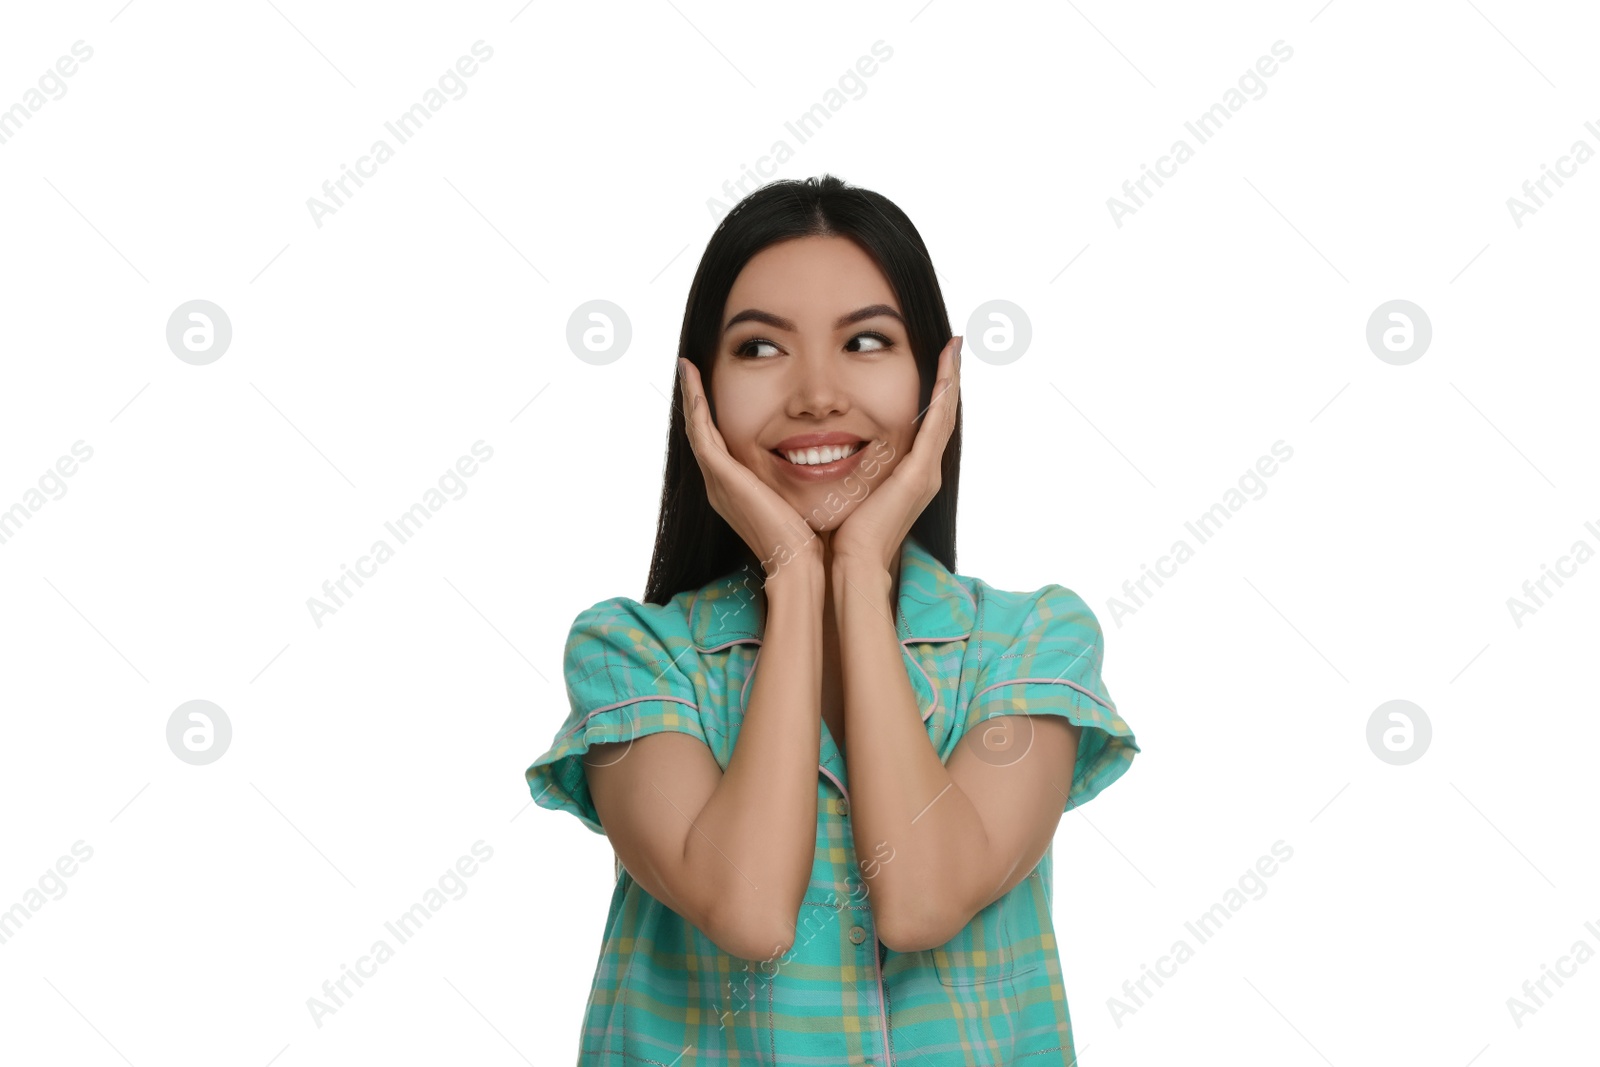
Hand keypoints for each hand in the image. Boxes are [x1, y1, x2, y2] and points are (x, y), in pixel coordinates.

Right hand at [678, 357, 821, 577]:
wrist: (798, 563)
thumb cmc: (806, 537)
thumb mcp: (796, 498)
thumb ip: (794, 478)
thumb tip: (817, 461)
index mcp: (733, 490)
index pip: (716, 444)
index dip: (710, 416)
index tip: (710, 388)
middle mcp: (719, 485)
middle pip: (700, 434)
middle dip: (693, 402)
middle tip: (689, 371)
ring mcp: (717, 482)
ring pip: (695, 430)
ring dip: (690, 398)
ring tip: (687, 369)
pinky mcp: (723, 478)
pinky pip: (702, 435)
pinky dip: (696, 408)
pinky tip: (694, 385)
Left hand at [830, 335, 961, 574]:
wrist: (854, 563)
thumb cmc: (845, 535)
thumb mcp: (851, 491)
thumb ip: (851, 470)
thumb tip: (827, 453)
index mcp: (911, 476)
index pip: (927, 425)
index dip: (934, 394)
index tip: (936, 362)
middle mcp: (926, 472)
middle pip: (943, 415)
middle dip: (948, 379)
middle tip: (954, 345)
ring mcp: (926, 473)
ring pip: (945, 416)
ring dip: (950, 380)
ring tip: (954, 348)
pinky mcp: (919, 475)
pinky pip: (935, 427)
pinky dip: (942, 398)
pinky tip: (945, 373)